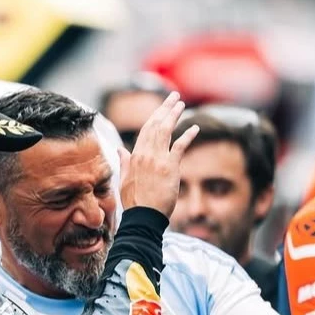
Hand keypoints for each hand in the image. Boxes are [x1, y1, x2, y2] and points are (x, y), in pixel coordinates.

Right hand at [118, 92, 197, 216]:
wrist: (143, 218)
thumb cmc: (134, 203)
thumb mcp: (125, 180)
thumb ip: (124, 162)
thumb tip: (119, 149)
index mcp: (135, 156)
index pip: (145, 130)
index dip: (154, 116)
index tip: (162, 107)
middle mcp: (145, 154)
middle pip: (155, 125)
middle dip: (165, 108)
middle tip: (174, 97)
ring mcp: (157, 160)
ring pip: (165, 131)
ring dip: (174, 115)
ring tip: (181, 104)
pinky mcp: (169, 168)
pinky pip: (179, 147)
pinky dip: (187, 136)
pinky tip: (195, 127)